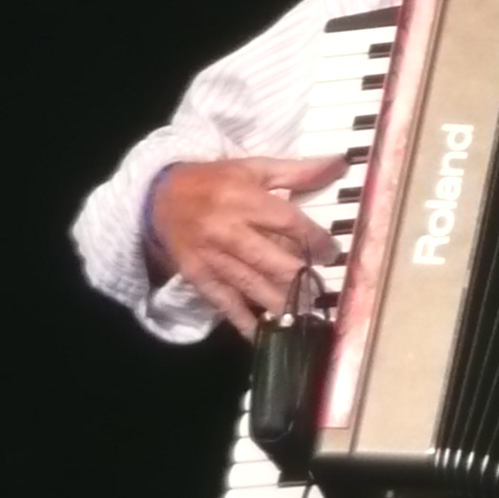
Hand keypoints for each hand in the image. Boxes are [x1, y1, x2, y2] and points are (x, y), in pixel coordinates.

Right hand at [147, 155, 345, 338]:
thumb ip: (298, 171)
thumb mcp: (255, 168)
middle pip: (268, 258)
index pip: (287, 223)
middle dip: (298, 276)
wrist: (159, 197)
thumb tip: (339, 164)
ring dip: (277, 302)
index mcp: (245, 200)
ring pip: (248, 283)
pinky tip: (261, 333)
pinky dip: (241, 319)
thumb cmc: (215, 181)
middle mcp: (227, 230)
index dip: (313, 239)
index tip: (332, 252)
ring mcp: (211, 256)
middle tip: (322, 288)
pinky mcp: (197, 275)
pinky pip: (221, 300)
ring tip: (303, 315)